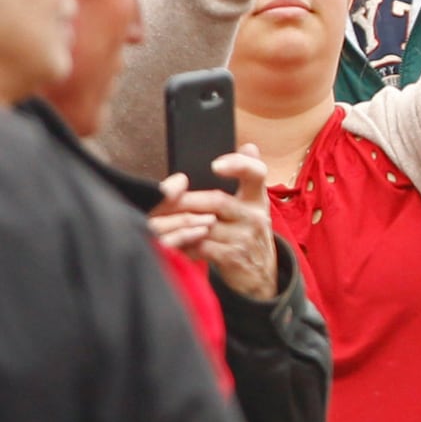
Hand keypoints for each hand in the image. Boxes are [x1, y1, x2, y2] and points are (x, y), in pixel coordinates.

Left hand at [149, 144, 278, 300]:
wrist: (261, 276)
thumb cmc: (246, 232)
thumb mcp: (252, 204)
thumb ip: (246, 176)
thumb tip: (249, 145)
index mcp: (257, 197)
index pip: (256, 173)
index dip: (239, 165)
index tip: (216, 165)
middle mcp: (254, 215)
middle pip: (217, 200)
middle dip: (185, 200)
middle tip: (162, 196)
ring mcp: (244, 238)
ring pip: (204, 225)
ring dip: (178, 223)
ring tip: (158, 219)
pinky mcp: (232, 258)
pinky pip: (200, 247)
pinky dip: (183, 243)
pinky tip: (172, 241)